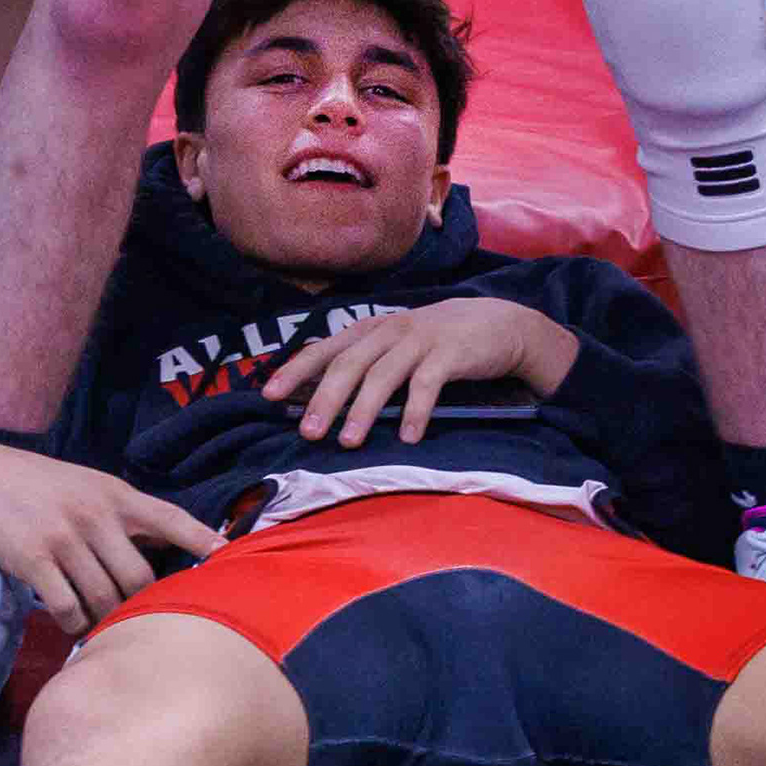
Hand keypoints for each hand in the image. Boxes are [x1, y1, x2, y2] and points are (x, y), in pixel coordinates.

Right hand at [0, 443, 221, 633]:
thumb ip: (121, 515)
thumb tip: (160, 554)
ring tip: (99, 622)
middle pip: (139, 579)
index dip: (199, 537)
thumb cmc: (41, 487)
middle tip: (133, 617)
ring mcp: (65, 538)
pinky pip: (68, 609)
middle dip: (139, 606)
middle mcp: (96, 514)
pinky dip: (74, 624)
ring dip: (104, 620)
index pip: (168, 515)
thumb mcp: (88, 487)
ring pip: (104, 599)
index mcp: (115, 495)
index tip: (226, 554)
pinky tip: (70, 620)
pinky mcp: (35, 561)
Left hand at [262, 297, 577, 444]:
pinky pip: (428, 383)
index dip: (296, 371)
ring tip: (348, 441)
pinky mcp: (450, 353)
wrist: (496, 324)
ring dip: (363, 410)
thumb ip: (363, 367)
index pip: (325, 350)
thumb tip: (318, 403)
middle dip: (325, 399)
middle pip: (349, 364)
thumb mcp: (395, 347)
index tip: (269, 396)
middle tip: (308, 431)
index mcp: (371, 330)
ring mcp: (420, 339)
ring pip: (383, 375)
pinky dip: (416, 411)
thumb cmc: (435, 343)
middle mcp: (390, 330)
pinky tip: (409, 438)